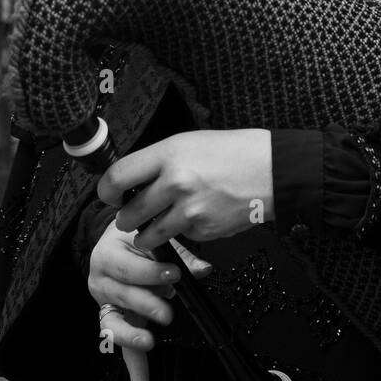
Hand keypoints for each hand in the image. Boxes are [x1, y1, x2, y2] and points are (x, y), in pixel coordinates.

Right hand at [88, 219, 211, 380]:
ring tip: (149, 342)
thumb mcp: (154, 236)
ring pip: (115, 324)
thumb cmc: (138, 236)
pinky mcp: (111, 321)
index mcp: (108, 254)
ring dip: (132, 335)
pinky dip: (133, 367)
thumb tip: (204, 269)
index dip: (150, 272)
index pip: (127, 266)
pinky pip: (120, 346)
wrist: (114, 240)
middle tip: (166, 313)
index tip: (173, 275)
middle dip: (145, 304)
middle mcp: (100, 280)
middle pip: (121, 295)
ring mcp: (104, 303)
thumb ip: (179, 253)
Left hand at [99, 129, 274, 250]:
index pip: (117, 177)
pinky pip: (179, 238)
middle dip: (127, 217)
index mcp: (169, 155)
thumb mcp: (190, 142)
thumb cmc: (235, 151)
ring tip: (160, 221)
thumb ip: (159, 161)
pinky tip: (198, 216)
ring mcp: (189, 211)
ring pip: (147, 235)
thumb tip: (132, 180)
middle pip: (128, 214)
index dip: (107, 191)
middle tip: (135, 213)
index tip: (110, 196)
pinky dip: (182, 233)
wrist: (273, 171)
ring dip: (148, 232)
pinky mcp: (203, 232)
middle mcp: (175, 184)